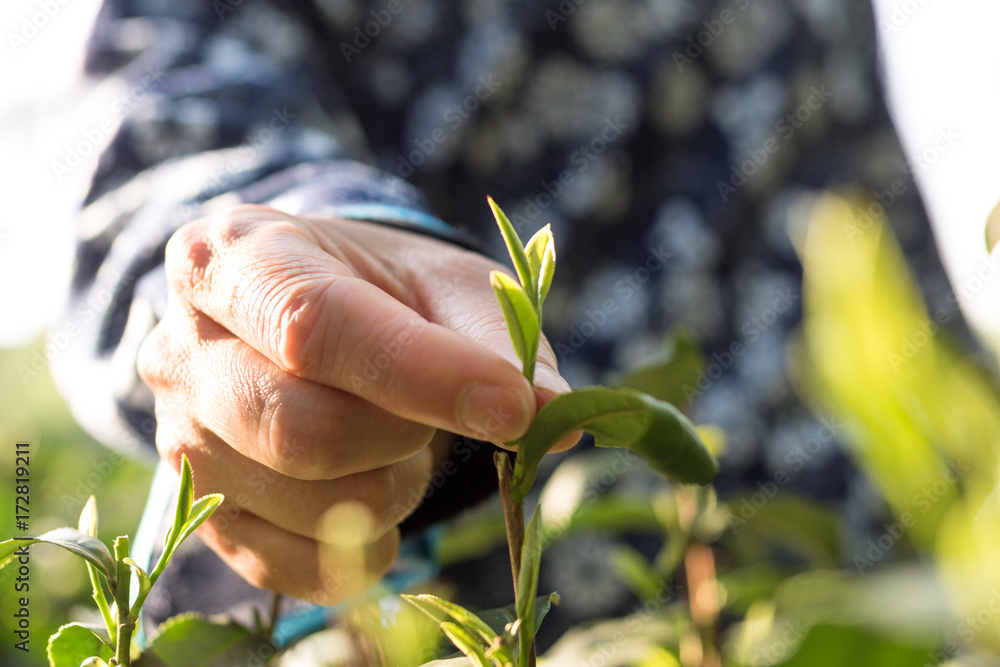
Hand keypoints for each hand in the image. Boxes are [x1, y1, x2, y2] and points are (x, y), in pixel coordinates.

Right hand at [137, 204, 575, 603]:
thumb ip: (498, 339)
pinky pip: (297, 567)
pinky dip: (368, 542)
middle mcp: (182, 347)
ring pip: (311, 505)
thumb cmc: (382, 289)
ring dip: (394, 486)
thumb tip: (554, 416)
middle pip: (302, 429)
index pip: (314, 325)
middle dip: (405, 433)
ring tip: (397, 438)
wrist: (307, 316)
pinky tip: (374, 483)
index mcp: (235, 256)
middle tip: (434, 409)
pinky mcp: (204, 512)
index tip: (512, 405)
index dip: (423, 374)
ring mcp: (178, 437)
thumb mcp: (443, 282)